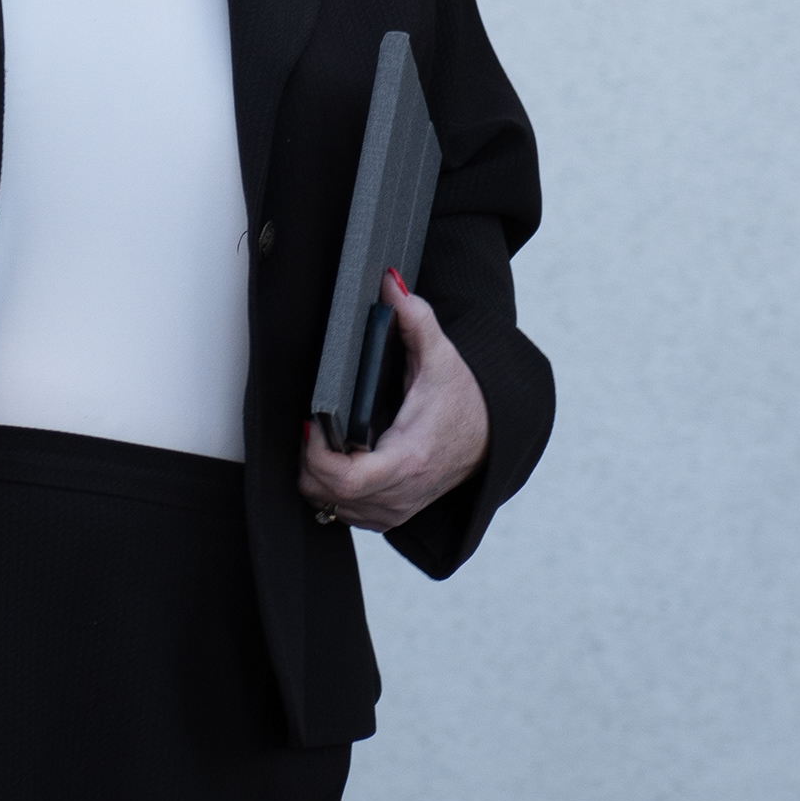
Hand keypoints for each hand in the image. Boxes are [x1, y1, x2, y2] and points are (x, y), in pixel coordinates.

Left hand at [296, 275, 489, 529]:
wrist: (491, 438)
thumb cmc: (465, 402)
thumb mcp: (442, 358)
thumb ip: (415, 319)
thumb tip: (390, 284)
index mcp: (409, 458)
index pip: (346, 478)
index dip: (316, 455)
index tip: (310, 422)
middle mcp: (400, 493)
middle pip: (327, 493)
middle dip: (307, 460)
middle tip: (310, 425)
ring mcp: (394, 510)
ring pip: (330, 506)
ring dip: (316, 476)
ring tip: (322, 440)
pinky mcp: (389, 516)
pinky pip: (343, 513)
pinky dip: (331, 490)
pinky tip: (337, 460)